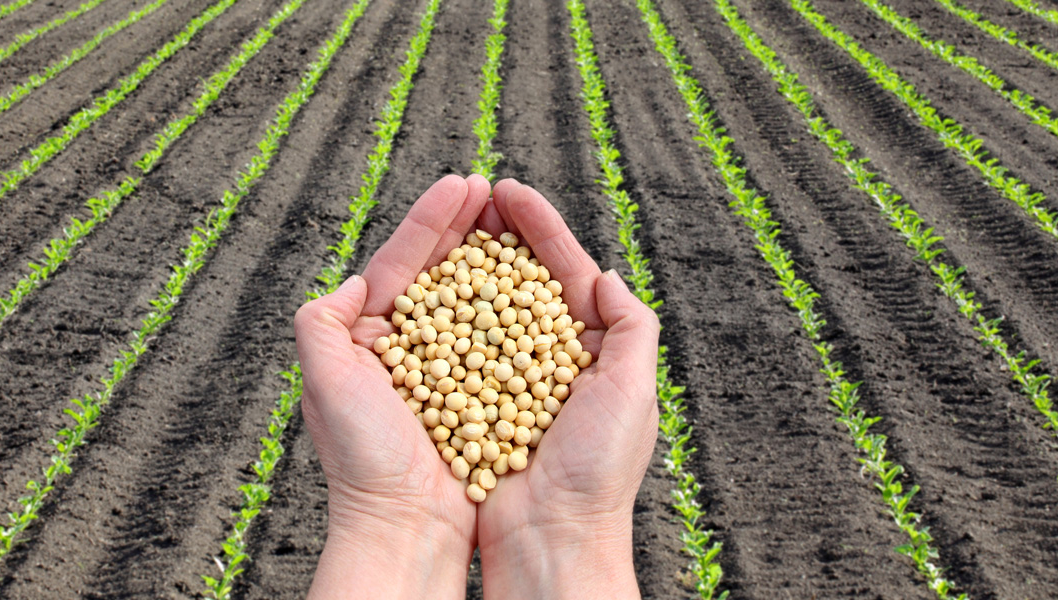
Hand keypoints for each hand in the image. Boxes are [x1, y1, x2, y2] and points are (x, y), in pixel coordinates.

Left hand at [296, 174, 490, 599]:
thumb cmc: (362, 459)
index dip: (431, 221)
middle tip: (491, 188)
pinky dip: (514, 307)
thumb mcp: (324, 381)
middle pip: (439, 273)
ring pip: (472, 299)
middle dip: (464, 227)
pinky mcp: (480, 394)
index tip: (463, 183)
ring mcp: (446, 371)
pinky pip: (499, 340)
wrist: (406, 526)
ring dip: (492, 257)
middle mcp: (408, 351)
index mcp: (368, 340)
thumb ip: (321, 322)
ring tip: (513, 219)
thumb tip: (351, 282)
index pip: (400, 264)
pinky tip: (531, 281)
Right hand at [473, 180, 659, 599]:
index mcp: (590, 350)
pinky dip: (439, 313)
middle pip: (519, 278)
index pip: (564, 270)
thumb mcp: (634, 391)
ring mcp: (503, 377)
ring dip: (466, 261)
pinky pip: (450, 346)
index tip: (508, 190)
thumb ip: (630, 327)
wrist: (550, 539)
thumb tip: (604, 274)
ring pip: (481, 305)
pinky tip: (423, 284)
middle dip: (498, 233)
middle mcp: (545, 358)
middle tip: (473, 192)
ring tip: (447, 223)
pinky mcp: (467, 399)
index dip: (539, 226)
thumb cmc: (597, 472)